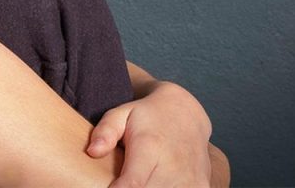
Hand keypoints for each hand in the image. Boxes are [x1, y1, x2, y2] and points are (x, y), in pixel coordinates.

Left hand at [86, 81, 212, 187]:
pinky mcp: (201, 187)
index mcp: (150, 147)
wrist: (186, 114)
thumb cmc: (145, 117)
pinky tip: (154, 184)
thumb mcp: (121, 114)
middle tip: (118, 183)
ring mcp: (190, 178)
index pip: (134, 183)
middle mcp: (173, 165)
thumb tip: (92, 151)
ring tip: (139, 181)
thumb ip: (105, 131)